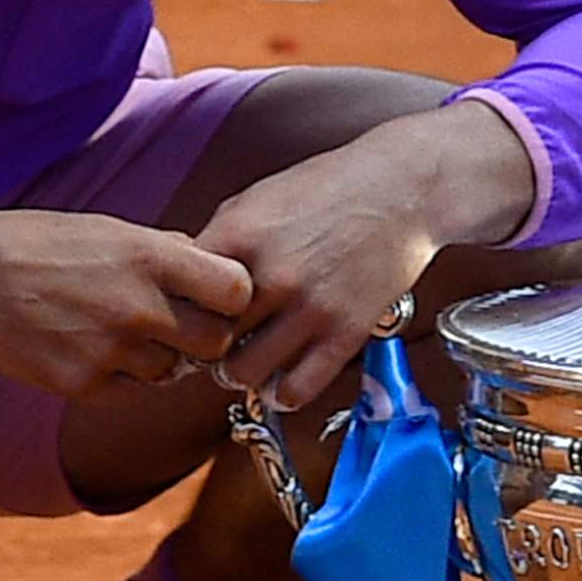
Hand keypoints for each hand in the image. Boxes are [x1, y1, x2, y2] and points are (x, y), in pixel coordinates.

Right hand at [0, 209, 257, 401]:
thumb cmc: (43, 242)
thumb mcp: (112, 229)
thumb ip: (168, 252)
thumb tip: (214, 270)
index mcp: (150, 257)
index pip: (237, 290)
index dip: (234, 298)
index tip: (218, 299)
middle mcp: (137, 306)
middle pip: (215, 343)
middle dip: (206, 338)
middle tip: (184, 328)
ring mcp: (109, 350)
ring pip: (171, 372)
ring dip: (159, 359)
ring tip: (120, 332)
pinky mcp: (80, 384)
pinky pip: (129, 393)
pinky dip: (122, 377)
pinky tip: (92, 349)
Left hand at [198, 100, 533, 410]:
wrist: (403, 187)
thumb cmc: (331, 186)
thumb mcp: (259, 196)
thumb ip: (220, 238)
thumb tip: (184, 278)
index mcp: (239, 234)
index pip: (181, 294)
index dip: (177, 310)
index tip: (186, 316)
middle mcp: (271, 274)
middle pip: (207, 339)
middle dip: (206, 347)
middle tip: (214, 346)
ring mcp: (309, 306)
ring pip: (243, 373)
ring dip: (240, 373)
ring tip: (249, 361)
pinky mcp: (345, 332)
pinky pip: (297, 389)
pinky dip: (282, 394)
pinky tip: (283, 379)